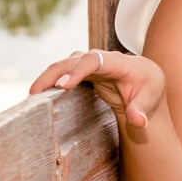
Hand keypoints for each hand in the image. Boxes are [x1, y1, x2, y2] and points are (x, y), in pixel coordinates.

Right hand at [29, 48, 165, 132]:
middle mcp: (100, 58)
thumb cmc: (147, 87)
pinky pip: (62, 73)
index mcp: (118, 62)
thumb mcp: (150, 98)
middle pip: (72, 60)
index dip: (77, 71)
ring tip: (31, 97)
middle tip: (35, 94)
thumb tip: (138, 122)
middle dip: (53, 74)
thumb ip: (142, 110)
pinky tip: (36, 96)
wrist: (143, 79)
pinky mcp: (80, 70)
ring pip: (63, 65)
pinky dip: (48, 82)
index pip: (94, 61)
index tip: (62, 85)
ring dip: (46, 78)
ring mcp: (88, 63)